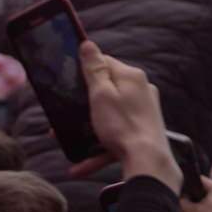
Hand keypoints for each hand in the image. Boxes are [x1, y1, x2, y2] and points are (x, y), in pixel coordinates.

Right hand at [69, 41, 180, 193]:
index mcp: (131, 76)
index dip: (86, 68)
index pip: (106, 62)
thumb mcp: (101, 95)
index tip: (70, 78)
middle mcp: (141, 90)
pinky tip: (79, 166)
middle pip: (106, 91)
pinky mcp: (142, 131)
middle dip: (83, 104)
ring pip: (108, 118)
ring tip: (64, 139)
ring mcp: (143, 112)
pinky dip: (98, 149)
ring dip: (86, 129)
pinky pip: (116, 137)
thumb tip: (88, 44)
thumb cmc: (122, 125)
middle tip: (64, 113)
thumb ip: (94, 70)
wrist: (148, 162)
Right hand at [179, 177, 211, 211]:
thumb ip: (181, 203)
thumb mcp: (192, 211)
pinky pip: (199, 208)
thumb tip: (171, 199)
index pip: (195, 180)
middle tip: (179, 206)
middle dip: (185, 200)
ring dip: (188, 208)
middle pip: (195, 191)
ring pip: (196, 201)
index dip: (184, 186)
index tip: (176, 192)